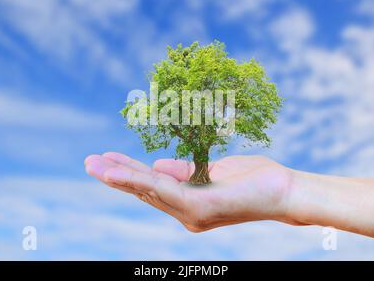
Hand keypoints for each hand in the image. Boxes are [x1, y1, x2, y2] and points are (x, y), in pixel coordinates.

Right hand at [84, 152, 294, 231]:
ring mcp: (191, 212)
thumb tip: (156, 165)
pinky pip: (162, 190)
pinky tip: (117, 172)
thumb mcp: (211, 169)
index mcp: (189, 201)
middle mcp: (186, 212)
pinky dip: (137, 180)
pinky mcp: (199, 208)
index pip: (153, 187)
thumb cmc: (253, 180)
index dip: (129, 174)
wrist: (284, 191)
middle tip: (89, 163)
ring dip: (119, 177)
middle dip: (116, 177)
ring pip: (148, 191)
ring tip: (94, 166)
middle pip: (144, 191)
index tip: (108, 159)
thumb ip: (184, 170)